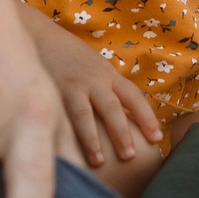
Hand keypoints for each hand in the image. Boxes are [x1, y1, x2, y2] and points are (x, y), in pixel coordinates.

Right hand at [25, 16, 163, 170]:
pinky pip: (58, 115)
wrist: (40, 35)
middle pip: (112, 107)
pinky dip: (63, 134)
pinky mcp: (51, 92)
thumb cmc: (72, 58)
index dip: (146, 117)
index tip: (157, 139)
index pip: (133, 96)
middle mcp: (94, 80)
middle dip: (122, 132)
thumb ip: (109, 91)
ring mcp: (72, 86)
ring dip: (92, 139)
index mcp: (109, 76)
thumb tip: (125, 124)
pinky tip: (65, 153)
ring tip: (99, 162)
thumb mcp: (97, 69)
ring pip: (84, 114)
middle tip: (130, 156)